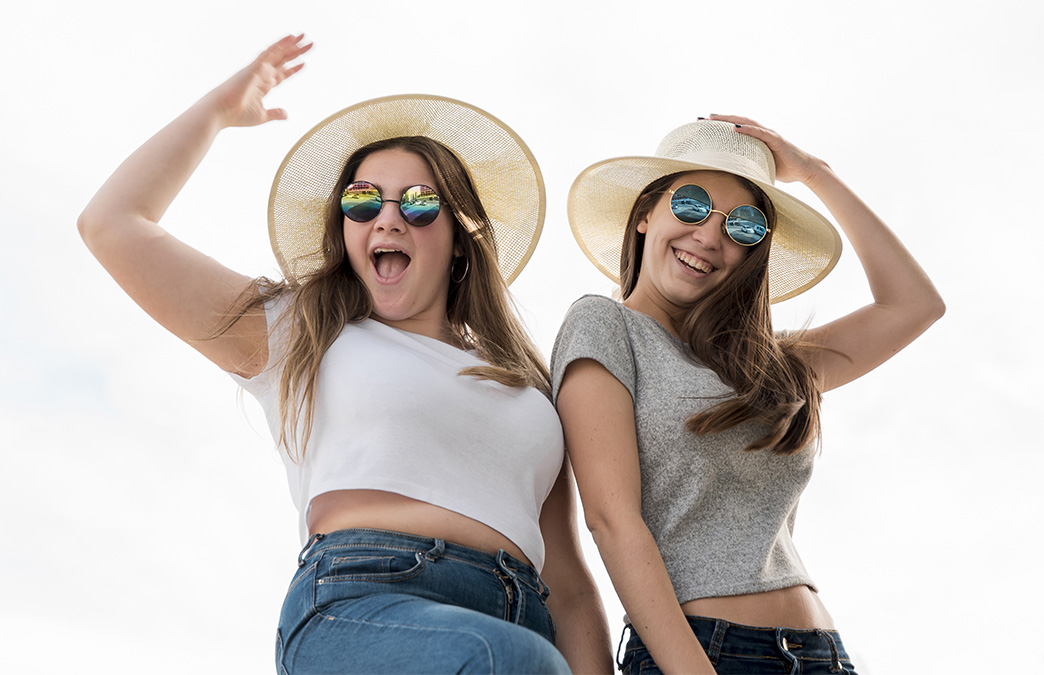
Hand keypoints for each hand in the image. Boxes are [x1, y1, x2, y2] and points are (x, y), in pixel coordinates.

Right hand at [206, 34, 311, 128]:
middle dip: (296, 53)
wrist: (221, 111)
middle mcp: (261, 75)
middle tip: (310, 44)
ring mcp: (258, 69)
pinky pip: (270, 52)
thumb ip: (275, 113)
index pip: (281, 74)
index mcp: (263, 86)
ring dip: (291, 45)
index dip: (292, 69)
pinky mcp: (255, 67)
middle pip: (283, 61)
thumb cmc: (237, 115)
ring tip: (304, 37)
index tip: (303, 63)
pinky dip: (281, 45)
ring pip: (278, 53)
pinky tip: (291, 38)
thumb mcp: (262, 115)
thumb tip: (286, 114)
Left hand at [705, 114, 825, 185]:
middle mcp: (762, 133)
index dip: (720, 127)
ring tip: (714, 118)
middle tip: (702, 118)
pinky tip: (735, 127)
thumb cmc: (783, 169)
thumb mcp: (759, 168)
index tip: (703, 126)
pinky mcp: (776, 139)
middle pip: (738, 122)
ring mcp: (769, 135)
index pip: (735, 130)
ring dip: (730, 119)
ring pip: (747, 123)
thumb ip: (747, 167)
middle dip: (720, 119)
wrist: (804, 170)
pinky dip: (747, 129)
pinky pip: (760, 133)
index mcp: (756, 140)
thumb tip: (730, 176)